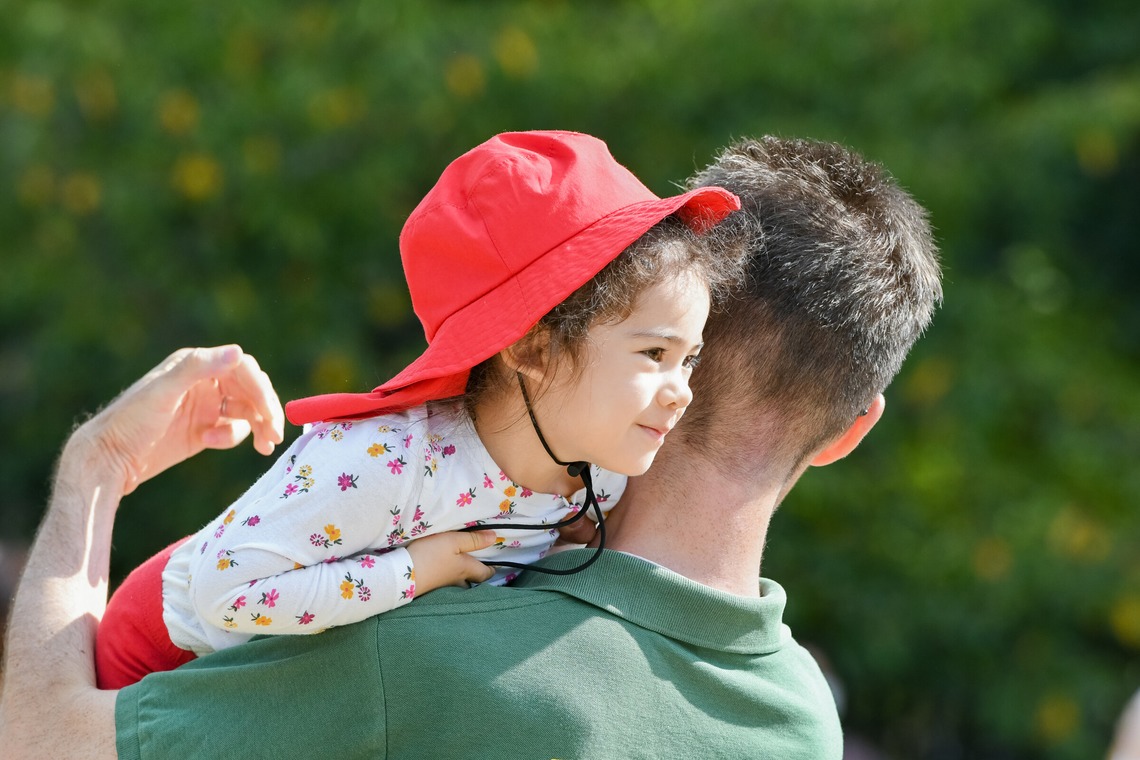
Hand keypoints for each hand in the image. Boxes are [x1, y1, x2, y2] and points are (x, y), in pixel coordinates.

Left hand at [75, 345, 284, 495]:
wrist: (109, 458)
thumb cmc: (131, 420)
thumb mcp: (164, 391)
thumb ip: (200, 368)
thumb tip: (238, 351)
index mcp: (196, 365)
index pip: (243, 369)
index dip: (260, 388)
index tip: (268, 412)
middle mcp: (205, 382)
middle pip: (251, 390)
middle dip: (266, 410)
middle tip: (275, 434)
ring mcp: (206, 407)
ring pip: (248, 411)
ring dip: (259, 426)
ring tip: (264, 447)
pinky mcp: (204, 430)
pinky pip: (234, 430)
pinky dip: (233, 438)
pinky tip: (210, 443)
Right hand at [405, 530, 497, 595]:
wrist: (402, 574)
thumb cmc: (431, 555)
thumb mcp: (453, 541)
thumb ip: (473, 540)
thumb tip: (495, 538)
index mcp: (466, 569)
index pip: (485, 574)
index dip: (491, 570)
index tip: (494, 566)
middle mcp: (457, 580)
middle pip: (472, 581)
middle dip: (476, 575)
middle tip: (478, 567)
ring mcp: (443, 585)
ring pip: (458, 583)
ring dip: (462, 577)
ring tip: (461, 568)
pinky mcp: (430, 585)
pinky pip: (445, 583)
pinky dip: (447, 577)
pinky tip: (443, 572)